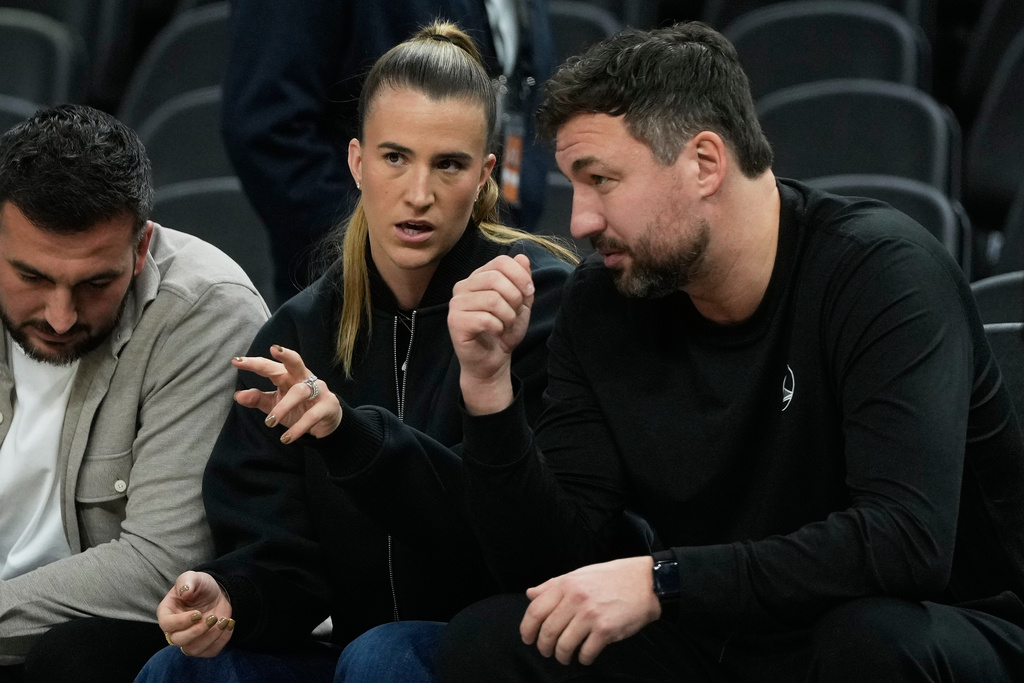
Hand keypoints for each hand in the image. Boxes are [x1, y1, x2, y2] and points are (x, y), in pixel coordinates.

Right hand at [156, 571, 233, 656]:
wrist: (216, 593)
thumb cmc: (200, 586)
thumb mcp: (193, 577)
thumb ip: (186, 581)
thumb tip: (184, 591)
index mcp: (167, 613)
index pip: (167, 625)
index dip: (182, 622)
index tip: (198, 613)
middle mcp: (175, 629)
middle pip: (178, 640)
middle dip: (198, 631)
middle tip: (213, 617)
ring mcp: (189, 639)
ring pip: (193, 650)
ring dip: (211, 637)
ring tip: (223, 621)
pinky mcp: (204, 644)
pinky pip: (210, 651)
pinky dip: (222, 640)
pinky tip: (229, 624)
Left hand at [233, 345, 341, 441]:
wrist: (326, 423)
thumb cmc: (298, 408)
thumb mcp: (275, 404)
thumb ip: (257, 399)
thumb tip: (238, 395)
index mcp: (288, 376)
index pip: (270, 367)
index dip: (254, 363)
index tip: (236, 361)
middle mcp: (303, 378)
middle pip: (295, 362)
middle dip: (286, 354)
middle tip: (274, 349)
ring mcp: (318, 390)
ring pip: (300, 391)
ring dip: (283, 406)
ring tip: (269, 422)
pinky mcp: (328, 406)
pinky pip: (312, 415)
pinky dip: (298, 427)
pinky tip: (286, 438)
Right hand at [448, 253, 533, 414]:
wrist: (493, 360)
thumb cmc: (504, 330)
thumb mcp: (521, 303)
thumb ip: (522, 280)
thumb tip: (522, 257)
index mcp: (478, 277)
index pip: (501, 261)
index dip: (520, 276)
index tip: (528, 292)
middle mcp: (463, 286)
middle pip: (497, 278)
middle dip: (515, 298)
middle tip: (514, 314)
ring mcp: (456, 303)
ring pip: (493, 299)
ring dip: (508, 316)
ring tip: (505, 324)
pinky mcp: (455, 321)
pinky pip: (485, 318)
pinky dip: (498, 327)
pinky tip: (495, 332)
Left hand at [521, 556, 661, 665]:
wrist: (646, 582)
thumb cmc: (612, 578)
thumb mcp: (579, 574)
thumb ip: (553, 585)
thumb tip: (530, 594)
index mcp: (566, 584)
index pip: (535, 611)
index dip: (527, 629)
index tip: (528, 638)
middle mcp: (575, 599)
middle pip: (547, 631)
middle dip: (544, 647)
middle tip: (547, 652)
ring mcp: (590, 615)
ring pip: (564, 645)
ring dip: (561, 656)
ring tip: (565, 657)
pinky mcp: (606, 630)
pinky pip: (586, 652)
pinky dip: (583, 658)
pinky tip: (585, 656)